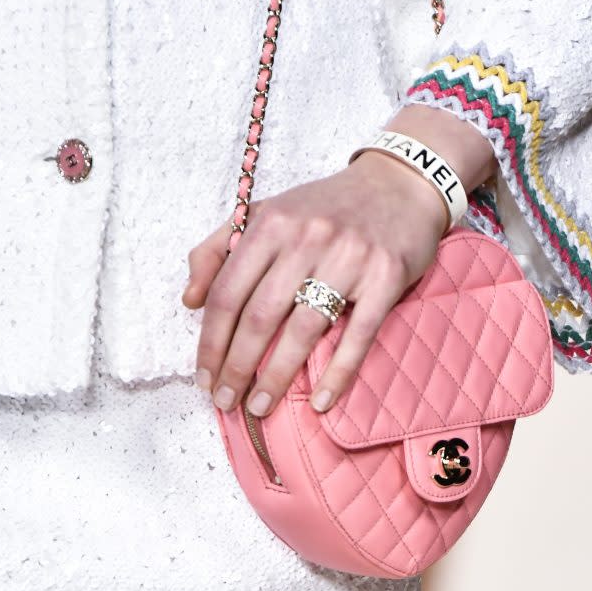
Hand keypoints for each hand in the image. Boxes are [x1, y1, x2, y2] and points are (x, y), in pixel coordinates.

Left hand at [182, 106, 495, 417]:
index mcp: (272, 223)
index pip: (228, 293)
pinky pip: (357, 335)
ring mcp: (349, 258)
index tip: (204, 377)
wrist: (401, 183)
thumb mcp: (268, 213)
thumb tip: (190, 300)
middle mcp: (308, 238)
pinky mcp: (386, 277)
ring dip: (278, 377)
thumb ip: (219, 249)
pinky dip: (338, 373)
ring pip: (303, 330)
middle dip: (237, 367)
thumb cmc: (326, 207)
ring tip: (260, 407)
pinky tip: (320, 401)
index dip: (211, 342)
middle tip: (226, 401)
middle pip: (260, 317)